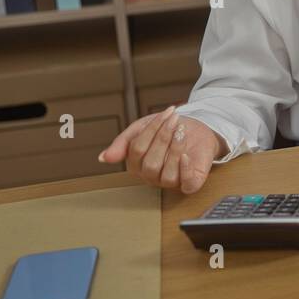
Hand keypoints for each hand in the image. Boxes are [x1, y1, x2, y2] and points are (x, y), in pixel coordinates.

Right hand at [97, 106, 225, 193]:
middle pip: (151, 163)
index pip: (137, 150)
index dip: (151, 130)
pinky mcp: (190, 184)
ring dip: (176, 149)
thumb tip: (103, 158)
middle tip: (174, 121)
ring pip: (167, 174)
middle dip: (163, 138)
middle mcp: (151, 176)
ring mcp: (170, 182)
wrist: (196, 128)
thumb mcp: (141, 128)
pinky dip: (185, 171)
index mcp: (136, 164)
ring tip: (182, 132)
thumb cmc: (167, 130)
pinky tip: (186, 155)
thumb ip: (122, 142)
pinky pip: (187, 185)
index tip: (166, 113)